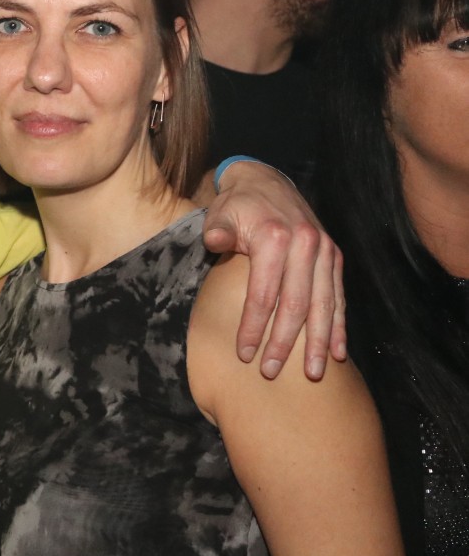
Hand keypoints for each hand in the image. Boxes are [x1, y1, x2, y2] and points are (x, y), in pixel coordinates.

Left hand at [204, 161, 344, 380]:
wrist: (266, 181)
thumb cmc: (237, 205)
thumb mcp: (220, 213)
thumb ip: (218, 231)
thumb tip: (216, 242)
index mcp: (275, 238)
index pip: (263, 293)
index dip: (253, 327)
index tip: (244, 354)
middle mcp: (306, 245)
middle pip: (296, 305)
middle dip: (284, 343)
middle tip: (272, 371)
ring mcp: (325, 252)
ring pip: (323, 305)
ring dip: (318, 342)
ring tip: (313, 374)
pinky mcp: (335, 257)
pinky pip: (339, 297)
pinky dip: (339, 325)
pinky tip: (338, 352)